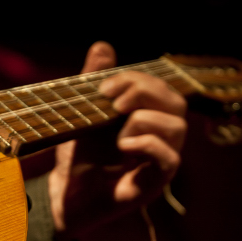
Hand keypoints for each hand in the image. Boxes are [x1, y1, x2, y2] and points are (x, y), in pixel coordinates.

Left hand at [46, 41, 186, 240]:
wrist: (64, 194)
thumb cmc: (78, 156)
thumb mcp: (83, 114)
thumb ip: (94, 81)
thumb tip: (103, 46)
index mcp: (146, 116)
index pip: (160, 87)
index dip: (137, 79)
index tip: (106, 87)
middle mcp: (159, 136)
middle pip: (176, 101)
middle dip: (145, 92)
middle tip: (113, 103)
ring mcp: (160, 159)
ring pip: (176, 127)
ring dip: (143, 120)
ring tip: (116, 132)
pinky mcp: (154, 183)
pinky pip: (169, 158)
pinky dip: (147, 146)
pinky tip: (123, 146)